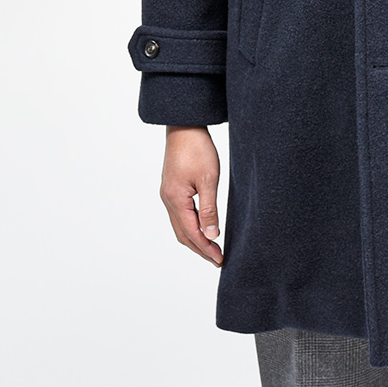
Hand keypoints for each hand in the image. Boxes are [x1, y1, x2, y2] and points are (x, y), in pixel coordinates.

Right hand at [160, 126, 222, 266]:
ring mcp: (167, 194)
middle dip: (200, 249)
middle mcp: (168, 200)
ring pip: (180, 225)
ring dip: (194, 239)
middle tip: (217, 259)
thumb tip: (212, 234)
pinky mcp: (171, 188)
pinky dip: (190, 226)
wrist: (184, 127)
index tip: (220, 259)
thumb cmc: (197, 149)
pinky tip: (201, 227)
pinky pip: (179, 214)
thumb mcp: (209, 180)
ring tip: (211, 248)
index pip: (192, 233)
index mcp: (176, 199)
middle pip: (183, 234)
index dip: (206, 249)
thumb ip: (209, 209)